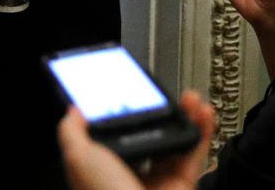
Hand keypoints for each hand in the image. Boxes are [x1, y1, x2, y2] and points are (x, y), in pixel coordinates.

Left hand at [58, 90, 215, 189]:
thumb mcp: (78, 158)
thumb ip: (72, 133)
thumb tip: (72, 112)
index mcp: (102, 170)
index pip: (112, 137)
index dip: (123, 115)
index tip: (133, 95)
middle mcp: (131, 176)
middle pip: (148, 136)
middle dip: (159, 114)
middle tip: (165, 96)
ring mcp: (158, 181)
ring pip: (175, 143)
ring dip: (185, 117)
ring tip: (189, 98)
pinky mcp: (182, 185)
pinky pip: (194, 155)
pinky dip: (202, 133)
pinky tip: (202, 113)